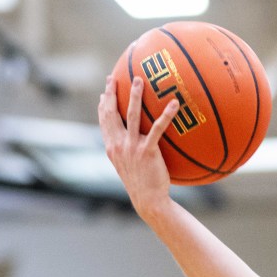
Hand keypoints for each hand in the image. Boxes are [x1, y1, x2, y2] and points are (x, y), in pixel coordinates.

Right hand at [97, 75, 178, 218]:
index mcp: (112, 147)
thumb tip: (132, 139)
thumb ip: (126, 150)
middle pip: (111, 113)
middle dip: (112, 93)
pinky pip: (158, 128)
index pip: (103, 121)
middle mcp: (118, 144)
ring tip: (139, 80)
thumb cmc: (142, 183)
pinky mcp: (147, 151)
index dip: (103, 104)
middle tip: (114, 77)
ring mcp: (131, 147)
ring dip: (135, 95)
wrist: (148, 199)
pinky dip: (166, 114)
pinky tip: (174, 103)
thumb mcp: (128, 165)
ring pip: (131, 115)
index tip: (104, 91)